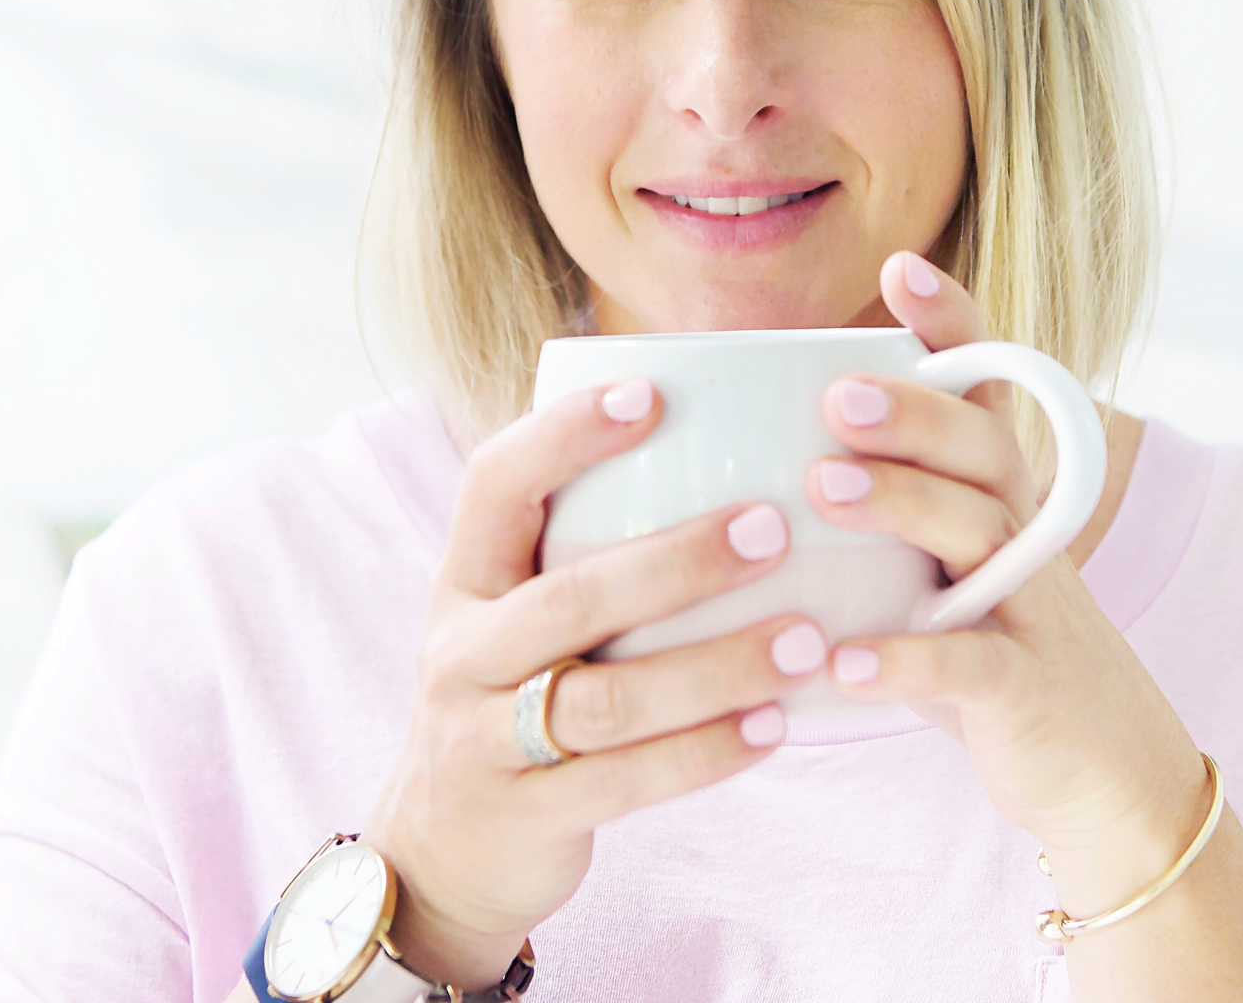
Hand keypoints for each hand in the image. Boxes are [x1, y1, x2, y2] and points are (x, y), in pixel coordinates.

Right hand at [360, 381, 823, 988]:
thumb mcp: (516, 614)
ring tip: (804, 641)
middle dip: (677, 562)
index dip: (564, 435)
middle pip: (571, 598)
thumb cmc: (514, 696)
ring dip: (715, 667)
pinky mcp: (525, 816)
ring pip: (607, 700)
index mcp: (465, 580)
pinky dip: (703, 754)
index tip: (650, 393)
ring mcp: (484, 740)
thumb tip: (719, 444)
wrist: (439, 849)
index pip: (494, 486)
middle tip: (774, 529)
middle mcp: (464, 653)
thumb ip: (583, 549)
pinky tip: (773, 727)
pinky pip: (623, 783)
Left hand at [807, 252, 1206, 867]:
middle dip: (915, 413)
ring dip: (904, 504)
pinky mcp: (1029, 692)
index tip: (898, 267)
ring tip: (824, 487)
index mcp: (999, 500)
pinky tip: (843, 658)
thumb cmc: (994, 660)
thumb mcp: (947, 576)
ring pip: (981, 536)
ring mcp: (1035, 612)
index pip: (985, 394)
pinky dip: (907, 661)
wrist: (1110, 777)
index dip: (953, 327)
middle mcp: (1025, 539)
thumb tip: (751, 463)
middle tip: (836, 393)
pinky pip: (971, 666)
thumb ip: (882, 520)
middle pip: (984, 451)